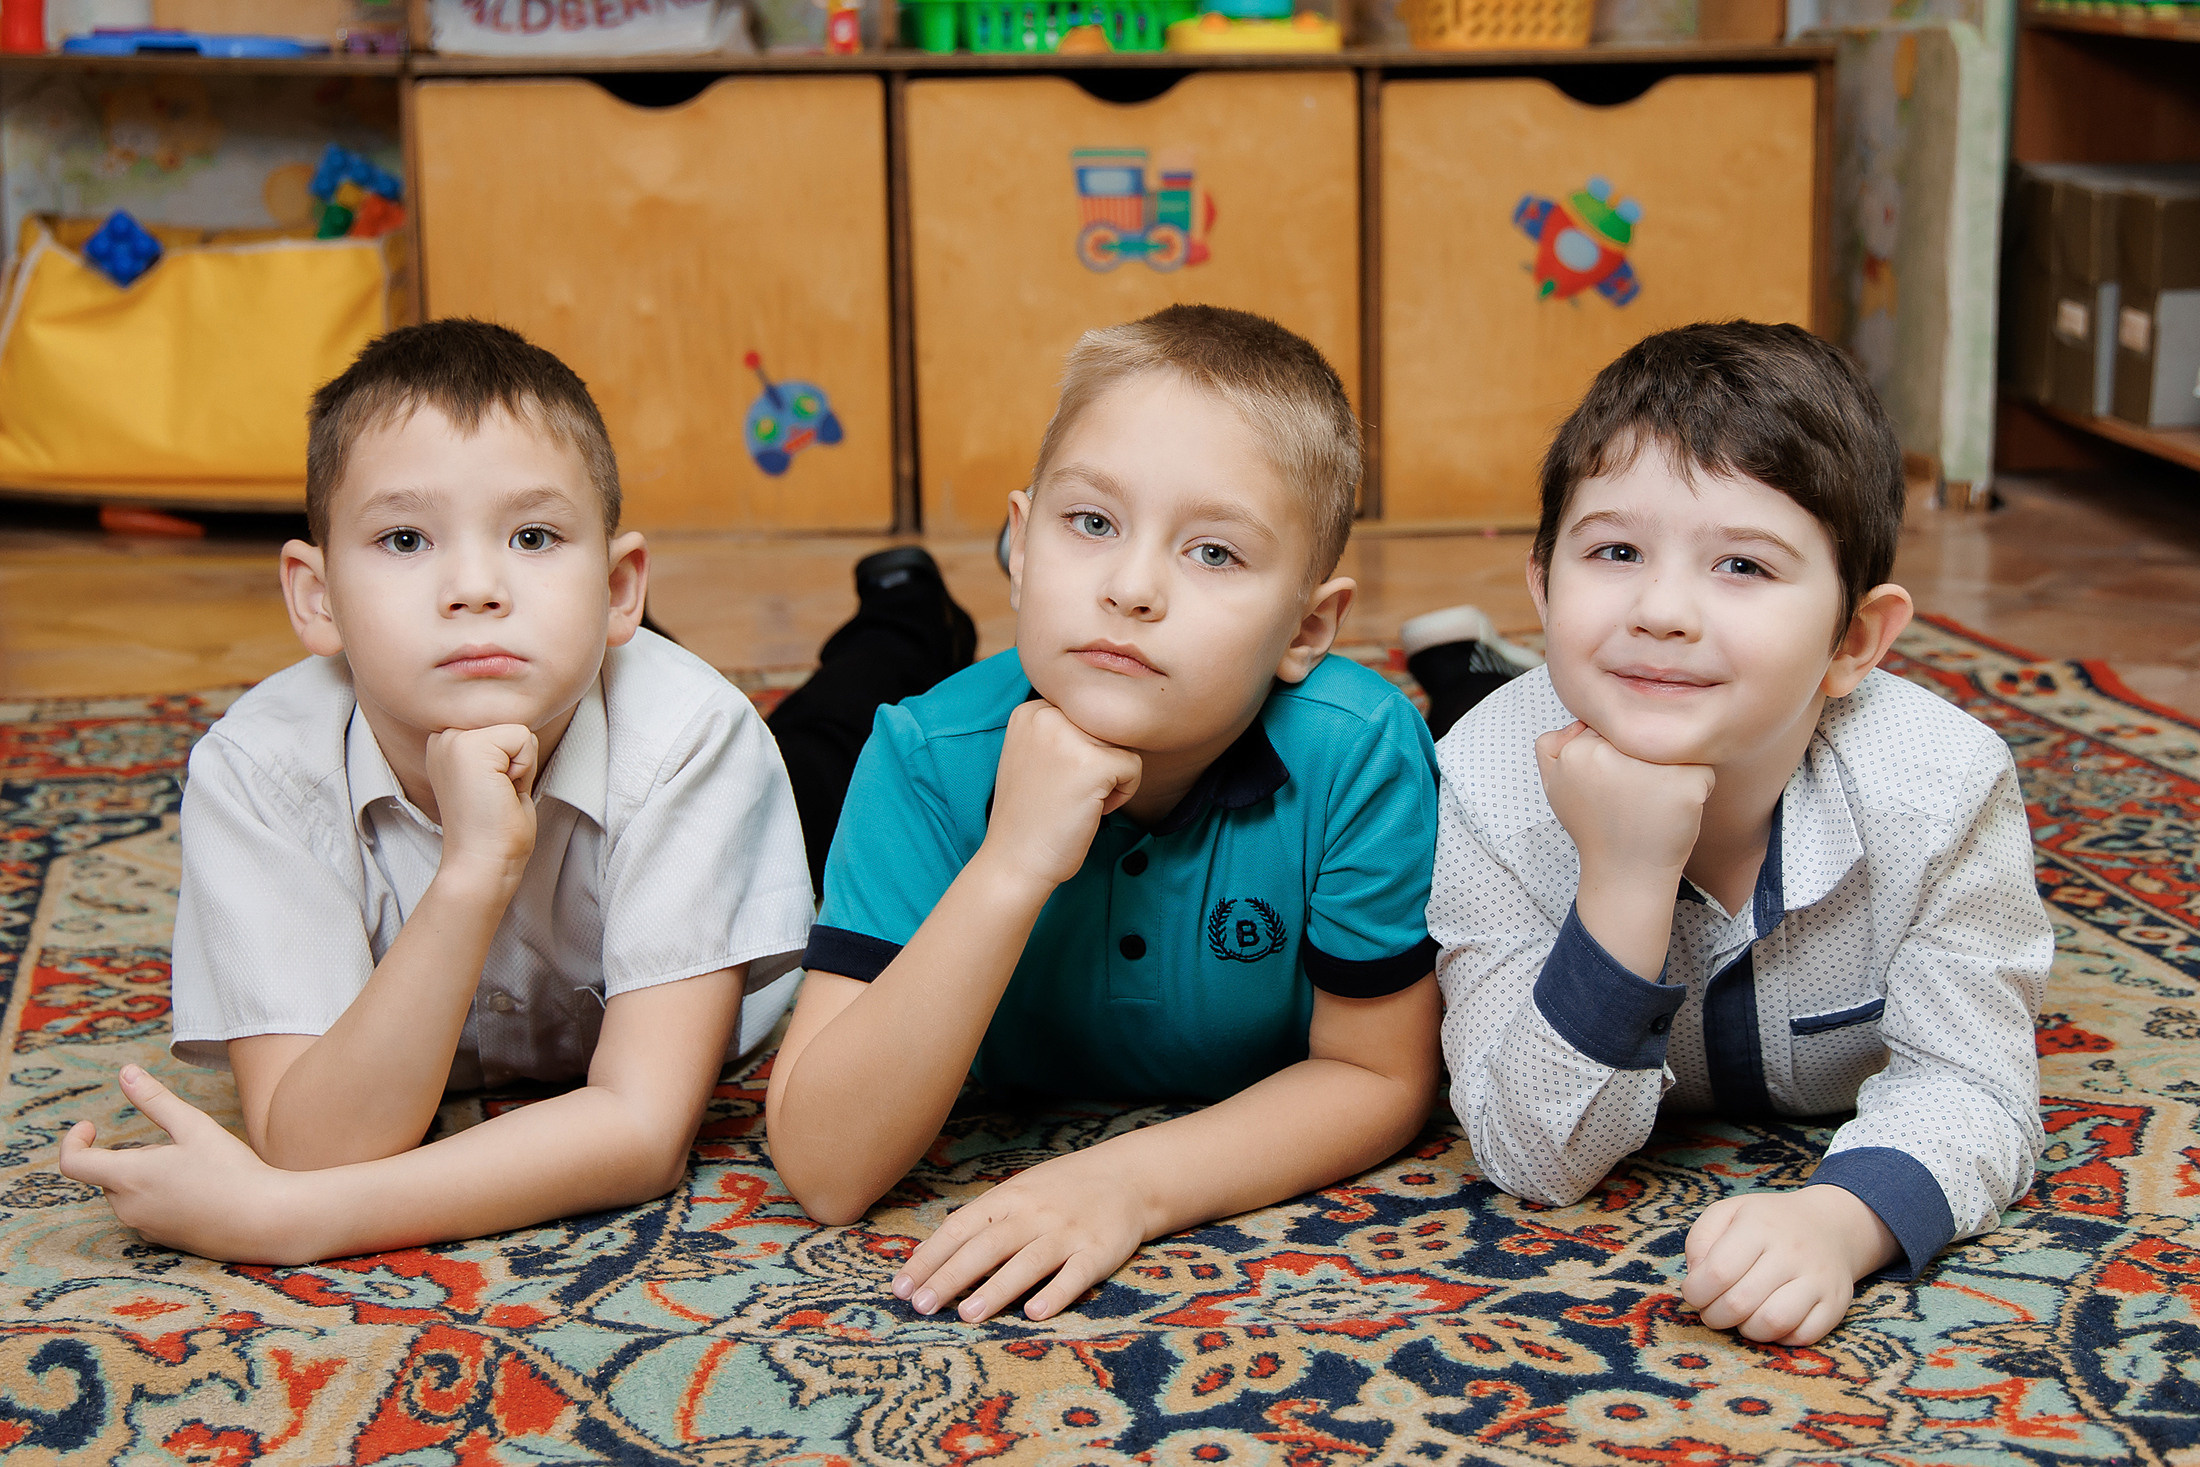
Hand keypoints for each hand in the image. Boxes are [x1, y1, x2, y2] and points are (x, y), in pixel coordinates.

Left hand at [57, 1065, 311, 1264]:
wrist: (264, 1220)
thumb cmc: (230, 1170)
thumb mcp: (194, 1126)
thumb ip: (154, 1099)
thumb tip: (125, 1072)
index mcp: (128, 1177)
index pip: (74, 1163)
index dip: (74, 1141)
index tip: (90, 1125)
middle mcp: (127, 1207)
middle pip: (109, 1175)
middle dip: (133, 1156)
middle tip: (180, 1148)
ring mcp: (144, 1227)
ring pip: (129, 1193)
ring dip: (147, 1176)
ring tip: (195, 1170)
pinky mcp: (161, 1240)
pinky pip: (146, 1212)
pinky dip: (160, 1196)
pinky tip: (200, 1192)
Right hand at [425, 724, 540, 885]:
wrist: (482, 861)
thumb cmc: (495, 829)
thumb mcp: (496, 775)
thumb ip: (502, 749)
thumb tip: (523, 726)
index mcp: (448, 744)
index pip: (505, 727)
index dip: (513, 761)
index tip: (492, 792)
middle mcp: (444, 737)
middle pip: (513, 724)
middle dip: (518, 761)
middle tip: (496, 794)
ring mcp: (452, 739)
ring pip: (519, 730)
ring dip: (522, 766)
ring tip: (497, 793)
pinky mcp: (468, 745)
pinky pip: (524, 737)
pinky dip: (524, 768)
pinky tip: (501, 790)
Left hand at [891, 1149, 1150, 1322]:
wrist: (1127, 1177)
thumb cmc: (1060, 1190)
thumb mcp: (1017, 1194)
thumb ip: (978, 1224)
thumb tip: (926, 1257)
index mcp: (1008, 1199)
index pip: (960, 1228)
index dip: (930, 1257)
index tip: (901, 1286)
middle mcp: (1034, 1214)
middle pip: (987, 1246)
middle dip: (951, 1276)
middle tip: (922, 1306)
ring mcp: (1068, 1232)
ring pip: (1028, 1261)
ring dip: (997, 1288)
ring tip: (968, 1315)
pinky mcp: (1099, 1251)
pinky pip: (1075, 1274)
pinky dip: (1056, 1293)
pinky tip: (1035, 1313)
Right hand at [978, 700, 1141, 889]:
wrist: (1014, 860)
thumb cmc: (1031, 815)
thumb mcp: (1032, 755)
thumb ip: (1063, 729)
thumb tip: (1115, 712)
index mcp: (1031, 710)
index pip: (1087, 711)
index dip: (1085, 748)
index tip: (1059, 777)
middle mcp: (1046, 714)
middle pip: (1107, 724)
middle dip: (1101, 759)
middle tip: (1071, 791)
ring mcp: (1069, 737)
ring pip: (1123, 743)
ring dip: (1113, 775)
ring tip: (1081, 799)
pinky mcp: (1093, 763)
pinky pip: (1134, 766)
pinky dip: (1124, 793)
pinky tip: (1093, 809)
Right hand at [1536, 720, 1713, 878]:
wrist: (1624, 875)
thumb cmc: (1596, 829)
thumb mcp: (1554, 785)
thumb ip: (1550, 747)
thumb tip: (1577, 722)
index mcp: (1577, 750)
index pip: (1610, 727)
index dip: (1615, 754)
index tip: (1613, 784)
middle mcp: (1611, 752)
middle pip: (1642, 732)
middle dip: (1642, 756)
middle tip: (1632, 795)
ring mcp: (1649, 766)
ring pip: (1672, 746)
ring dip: (1669, 769)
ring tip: (1652, 801)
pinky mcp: (1685, 783)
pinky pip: (1700, 770)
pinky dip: (1694, 789)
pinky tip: (1673, 811)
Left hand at [1681, 1185, 1899, 1344]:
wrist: (1829, 1225)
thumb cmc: (1766, 1223)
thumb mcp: (1727, 1213)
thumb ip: (1701, 1240)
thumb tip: (1696, 1277)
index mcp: (1759, 1225)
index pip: (1718, 1272)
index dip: (1696, 1292)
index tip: (1694, 1293)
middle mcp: (1793, 1252)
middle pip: (1740, 1303)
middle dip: (1714, 1316)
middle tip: (1712, 1311)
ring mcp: (1818, 1280)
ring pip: (1772, 1323)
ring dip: (1746, 1330)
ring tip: (1740, 1318)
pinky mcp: (1836, 1305)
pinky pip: (1802, 1337)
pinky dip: (1778, 1338)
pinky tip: (1768, 1320)